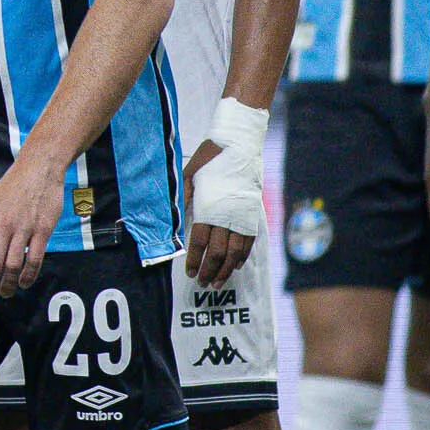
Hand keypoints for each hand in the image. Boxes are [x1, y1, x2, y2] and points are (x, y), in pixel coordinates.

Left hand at [0, 154, 67, 301]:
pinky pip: (34, 259)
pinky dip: (28, 275)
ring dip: (8, 284)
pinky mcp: (42, 230)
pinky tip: (24, 283)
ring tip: (5, 293)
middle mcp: (2, 226)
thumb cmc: (10, 188)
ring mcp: (23, 229)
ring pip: (13, 265)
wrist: (37, 170)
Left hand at [181, 139, 254, 285]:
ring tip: (218, 282)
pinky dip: (243, 257)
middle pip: (217, 252)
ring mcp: (242, 216)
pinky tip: (236, 266)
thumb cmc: (210, 159)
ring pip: (235, 252)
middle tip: (202, 283)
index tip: (189, 272)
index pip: (199, 242)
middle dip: (209, 270)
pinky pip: (249, 242)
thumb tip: (177, 221)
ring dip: (226, 270)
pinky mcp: (252, 214)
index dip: (194, 259)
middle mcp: (226, 215)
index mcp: (208, 207)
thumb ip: (184, 199)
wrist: (239, 146)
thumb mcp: (189, 176)